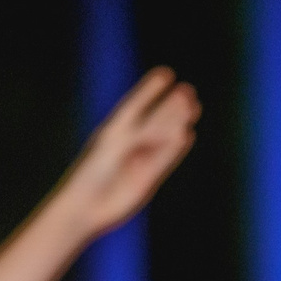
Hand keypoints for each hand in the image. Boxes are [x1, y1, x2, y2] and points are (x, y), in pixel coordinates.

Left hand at [53, 68, 199, 239]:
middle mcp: (128, 145)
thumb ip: (141, 131)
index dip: (149, 91)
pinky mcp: (147, 179)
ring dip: (177, 123)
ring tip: (194, 107)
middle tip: (188, 90)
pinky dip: (176, 148)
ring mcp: (138, 161)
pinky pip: (165, 160)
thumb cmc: (93, 171)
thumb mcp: (117, 144)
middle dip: (170, 106)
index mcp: (114, 130)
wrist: (86, 206)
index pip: (135, 106)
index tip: (165, 74)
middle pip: (153, 121)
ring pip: (162, 139)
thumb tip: (161, 117)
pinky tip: (188, 135)